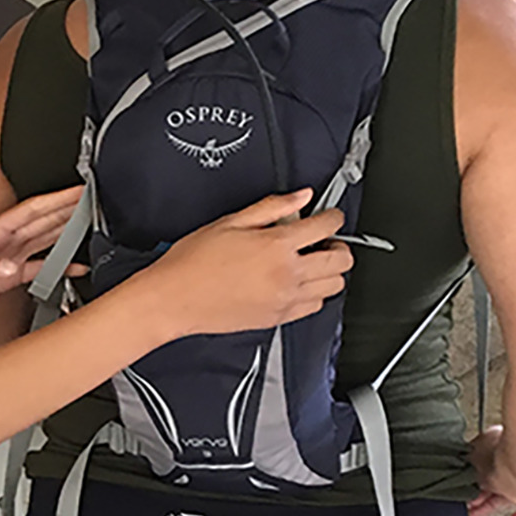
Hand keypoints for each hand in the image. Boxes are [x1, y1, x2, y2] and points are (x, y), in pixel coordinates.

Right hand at [139, 190, 351, 338]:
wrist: (175, 299)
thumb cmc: (193, 262)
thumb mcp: (231, 222)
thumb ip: (272, 207)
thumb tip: (301, 197)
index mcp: (276, 245)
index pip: (326, 226)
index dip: (333, 216)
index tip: (329, 216)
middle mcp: (286, 274)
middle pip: (340, 260)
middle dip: (339, 245)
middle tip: (324, 240)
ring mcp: (284, 299)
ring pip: (333, 286)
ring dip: (329, 271)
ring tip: (312, 263)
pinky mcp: (277, 318)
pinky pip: (315, 307)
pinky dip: (315, 294)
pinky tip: (298, 284)